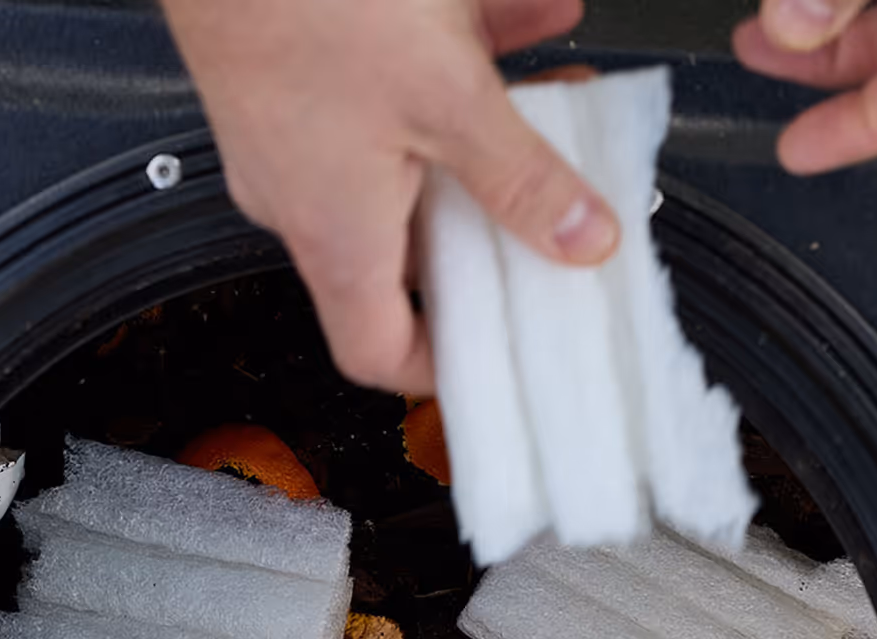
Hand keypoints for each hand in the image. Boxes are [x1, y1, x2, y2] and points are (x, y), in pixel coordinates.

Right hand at [159, 0, 619, 393]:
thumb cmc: (303, 3)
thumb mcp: (447, 96)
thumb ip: (522, 175)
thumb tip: (580, 237)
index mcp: (336, 235)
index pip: (378, 350)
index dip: (440, 364)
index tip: (496, 351)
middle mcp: (304, 197)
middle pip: (411, 248)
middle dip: (495, 223)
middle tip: (558, 210)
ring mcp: (295, 134)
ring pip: (409, 157)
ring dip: (485, 135)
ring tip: (558, 99)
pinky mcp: (297, 71)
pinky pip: (390, 91)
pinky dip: (457, 67)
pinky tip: (523, 18)